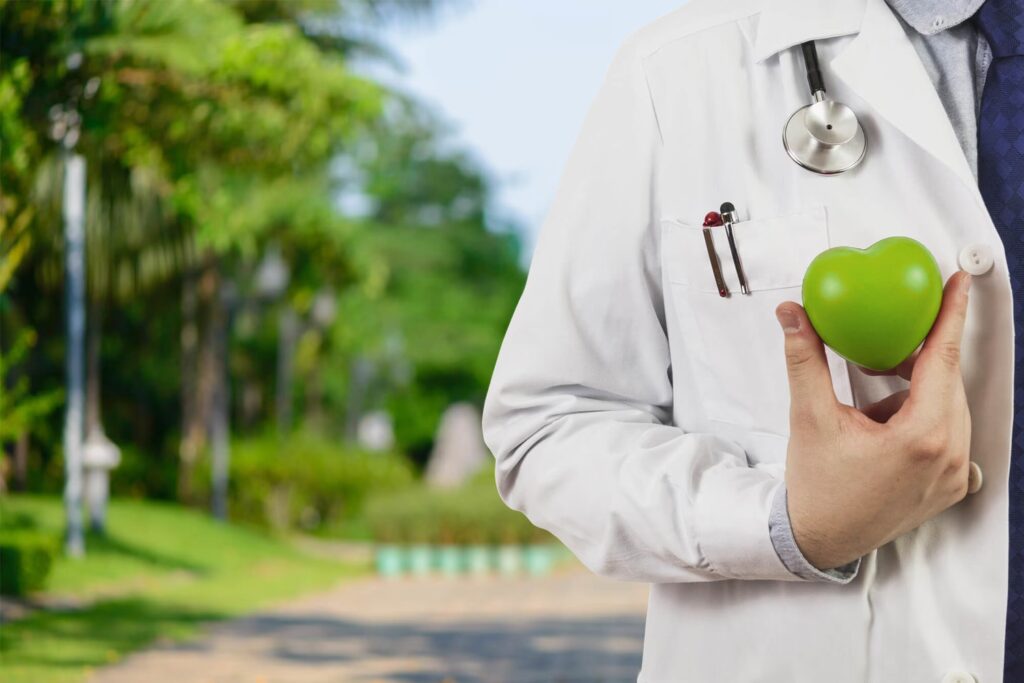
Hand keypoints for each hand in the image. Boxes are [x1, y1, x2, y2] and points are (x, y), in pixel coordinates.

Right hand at [776, 272, 974, 570]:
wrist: (820, 540)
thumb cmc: (817, 486)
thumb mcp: (809, 418)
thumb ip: (805, 359)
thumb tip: (793, 314)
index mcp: (923, 437)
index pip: (942, 359)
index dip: (951, 315)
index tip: (960, 281)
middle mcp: (951, 457)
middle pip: (947, 382)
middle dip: (919, 357)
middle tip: (885, 344)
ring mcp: (956, 475)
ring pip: (948, 407)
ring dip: (917, 391)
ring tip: (872, 404)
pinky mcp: (952, 486)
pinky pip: (948, 433)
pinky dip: (922, 418)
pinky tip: (886, 428)